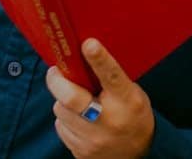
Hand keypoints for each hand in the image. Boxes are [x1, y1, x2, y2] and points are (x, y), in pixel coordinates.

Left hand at [45, 38, 154, 157]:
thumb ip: (110, 79)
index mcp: (127, 101)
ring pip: (61, 110)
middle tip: (55, 72)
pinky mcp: (81, 151)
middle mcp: (110, 120)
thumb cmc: (132, 116)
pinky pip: (61, 127)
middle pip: (71, 98)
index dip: (99, 59)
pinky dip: (65, 119)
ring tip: (73, 99)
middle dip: (57, 81)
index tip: (89, 44)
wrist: (136, 154)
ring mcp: (94, 139)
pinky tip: (77, 119)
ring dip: (62, 101)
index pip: (111, 77)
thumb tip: (82, 56)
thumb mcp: (131, 93)